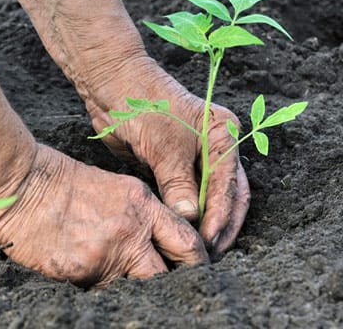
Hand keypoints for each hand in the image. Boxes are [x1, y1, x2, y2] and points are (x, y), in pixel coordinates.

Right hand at [0, 144, 208, 286]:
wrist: (21, 185)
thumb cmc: (58, 180)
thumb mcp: (110, 186)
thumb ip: (135, 213)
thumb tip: (148, 241)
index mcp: (142, 204)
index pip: (186, 240)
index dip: (195, 262)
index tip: (194, 271)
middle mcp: (132, 230)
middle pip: (167, 275)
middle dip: (170, 287)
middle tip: (168, 292)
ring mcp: (108, 254)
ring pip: (134, 289)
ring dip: (130, 290)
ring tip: (118, 280)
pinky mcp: (82, 272)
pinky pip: (100, 292)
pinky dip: (99, 289)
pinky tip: (88, 277)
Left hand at [85, 56, 250, 253]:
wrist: (112, 86)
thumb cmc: (143, 106)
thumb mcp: (164, 145)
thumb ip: (178, 182)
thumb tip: (190, 218)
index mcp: (223, 136)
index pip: (230, 185)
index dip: (221, 218)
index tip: (208, 243)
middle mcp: (215, 147)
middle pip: (227, 195)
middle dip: (219, 226)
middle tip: (207, 255)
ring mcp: (194, 158)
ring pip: (206, 199)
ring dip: (202, 224)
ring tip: (195, 252)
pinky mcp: (172, 166)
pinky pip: (183, 196)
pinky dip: (183, 215)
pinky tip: (179, 234)